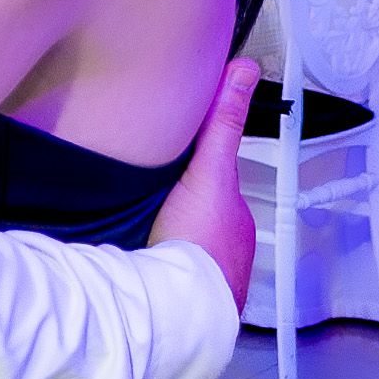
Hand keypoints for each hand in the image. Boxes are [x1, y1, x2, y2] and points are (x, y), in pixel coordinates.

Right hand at [149, 60, 261, 313]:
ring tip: (136, 233)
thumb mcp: (209, 172)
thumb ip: (222, 125)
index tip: (177, 170)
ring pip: (182, 250)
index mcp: (234, 222)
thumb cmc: (201, 246)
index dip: (196, 176)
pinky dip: (152, 269)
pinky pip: (164, 279)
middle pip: (198, 220)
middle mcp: (224, 253)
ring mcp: (203, 281)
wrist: (180, 308)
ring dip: (164, 243)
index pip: (216, 189)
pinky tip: (133, 263)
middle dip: (178, 211)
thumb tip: (245, 70)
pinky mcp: (175, 302)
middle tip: (147, 201)